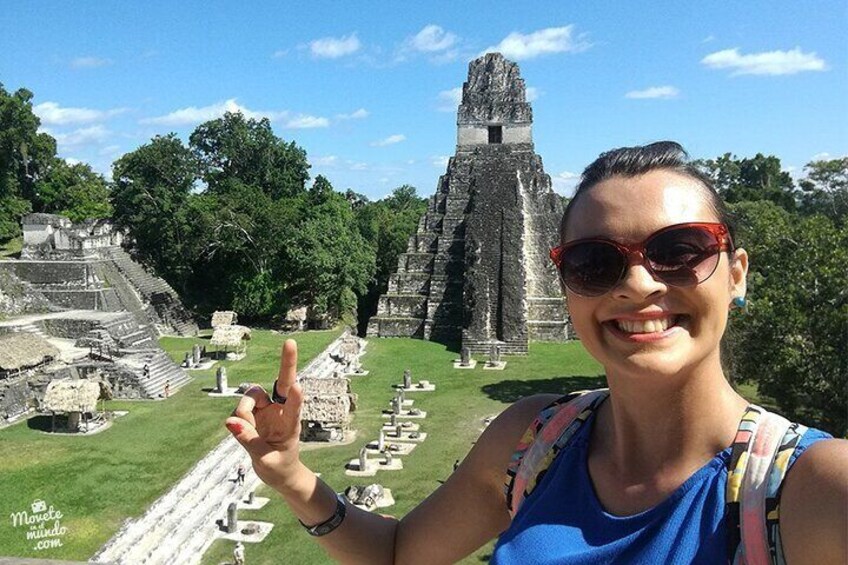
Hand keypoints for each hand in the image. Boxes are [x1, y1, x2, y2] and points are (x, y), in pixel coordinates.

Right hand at [225, 339, 303, 489]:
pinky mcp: (254, 411)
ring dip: (244, 410)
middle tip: (290, 342)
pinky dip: (238, 418)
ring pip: (251, 396)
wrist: (279, 472)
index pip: (294, 409)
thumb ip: (248, 440)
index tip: (297, 387)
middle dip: (287, 362)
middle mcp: (281, 410)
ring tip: (247, 432)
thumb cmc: (279, 467)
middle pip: (284, 381)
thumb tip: (229, 421)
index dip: (295, 398)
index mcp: (291, 425)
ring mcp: (268, 408)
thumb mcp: (264, 460)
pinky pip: (240, 408)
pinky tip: (244, 429)